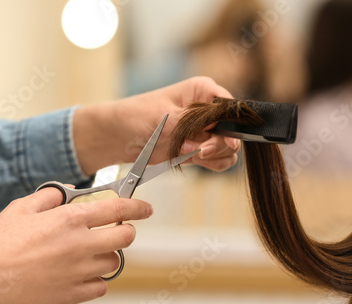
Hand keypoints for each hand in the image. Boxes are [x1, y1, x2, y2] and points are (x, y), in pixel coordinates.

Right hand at [0, 187, 152, 303]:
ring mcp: (77, 272)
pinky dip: (96, 282)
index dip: (137, 207)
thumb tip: (64, 197)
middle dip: (126, 232)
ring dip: (107, 257)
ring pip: (114, 263)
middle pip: (125, 237)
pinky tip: (81, 276)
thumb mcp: (22, 207)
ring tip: (89, 255)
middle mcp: (80, 245)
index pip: (118, 208)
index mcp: (70, 220)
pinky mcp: (70, 295)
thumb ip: (49, 199)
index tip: (145, 208)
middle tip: (117, 231)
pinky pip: (100, 288)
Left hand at [74, 76, 240, 173]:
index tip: (224, 139)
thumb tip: (219, 134)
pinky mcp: (198, 150)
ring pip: (229, 149)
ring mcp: (205, 132)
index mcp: (203, 91)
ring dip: (214, 155)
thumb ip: (192, 124)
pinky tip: (189, 158)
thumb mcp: (164, 117)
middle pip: (234, 131)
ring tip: (187, 152)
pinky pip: (218, 161)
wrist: (117, 136)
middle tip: (199, 150)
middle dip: (220, 144)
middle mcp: (209, 111)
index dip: (232, 125)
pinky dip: (209, 164)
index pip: (232, 107)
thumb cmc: (135, 116)